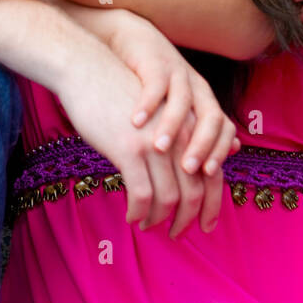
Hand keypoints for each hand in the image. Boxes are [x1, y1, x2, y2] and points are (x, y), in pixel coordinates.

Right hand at [53, 34, 232, 238]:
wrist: (87, 68)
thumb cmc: (121, 91)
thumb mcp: (158, 108)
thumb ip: (181, 133)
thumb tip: (196, 164)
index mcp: (191, 123)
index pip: (214, 172)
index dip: (213, 203)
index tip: (204, 224)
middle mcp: (181, 134)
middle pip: (197, 189)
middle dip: (189, 218)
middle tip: (176, 234)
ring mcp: (156, 142)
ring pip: (169, 196)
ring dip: (160, 218)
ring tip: (149, 225)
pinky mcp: (130, 148)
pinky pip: (141, 193)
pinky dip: (138, 211)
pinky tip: (131, 216)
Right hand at [102, 8, 239, 169]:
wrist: (127, 42)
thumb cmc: (147, 86)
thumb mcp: (174, 109)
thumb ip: (194, 136)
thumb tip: (216, 169)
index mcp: (203, 102)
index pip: (223, 130)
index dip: (219, 153)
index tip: (205, 178)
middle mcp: (195, 88)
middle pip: (210, 118)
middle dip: (201, 147)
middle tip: (186, 170)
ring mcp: (175, 74)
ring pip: (183, 102)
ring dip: (172, 126)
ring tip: (158, 149)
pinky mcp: (153, 63)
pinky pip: (155, 84)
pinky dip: (148, 103)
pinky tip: (136, 122)